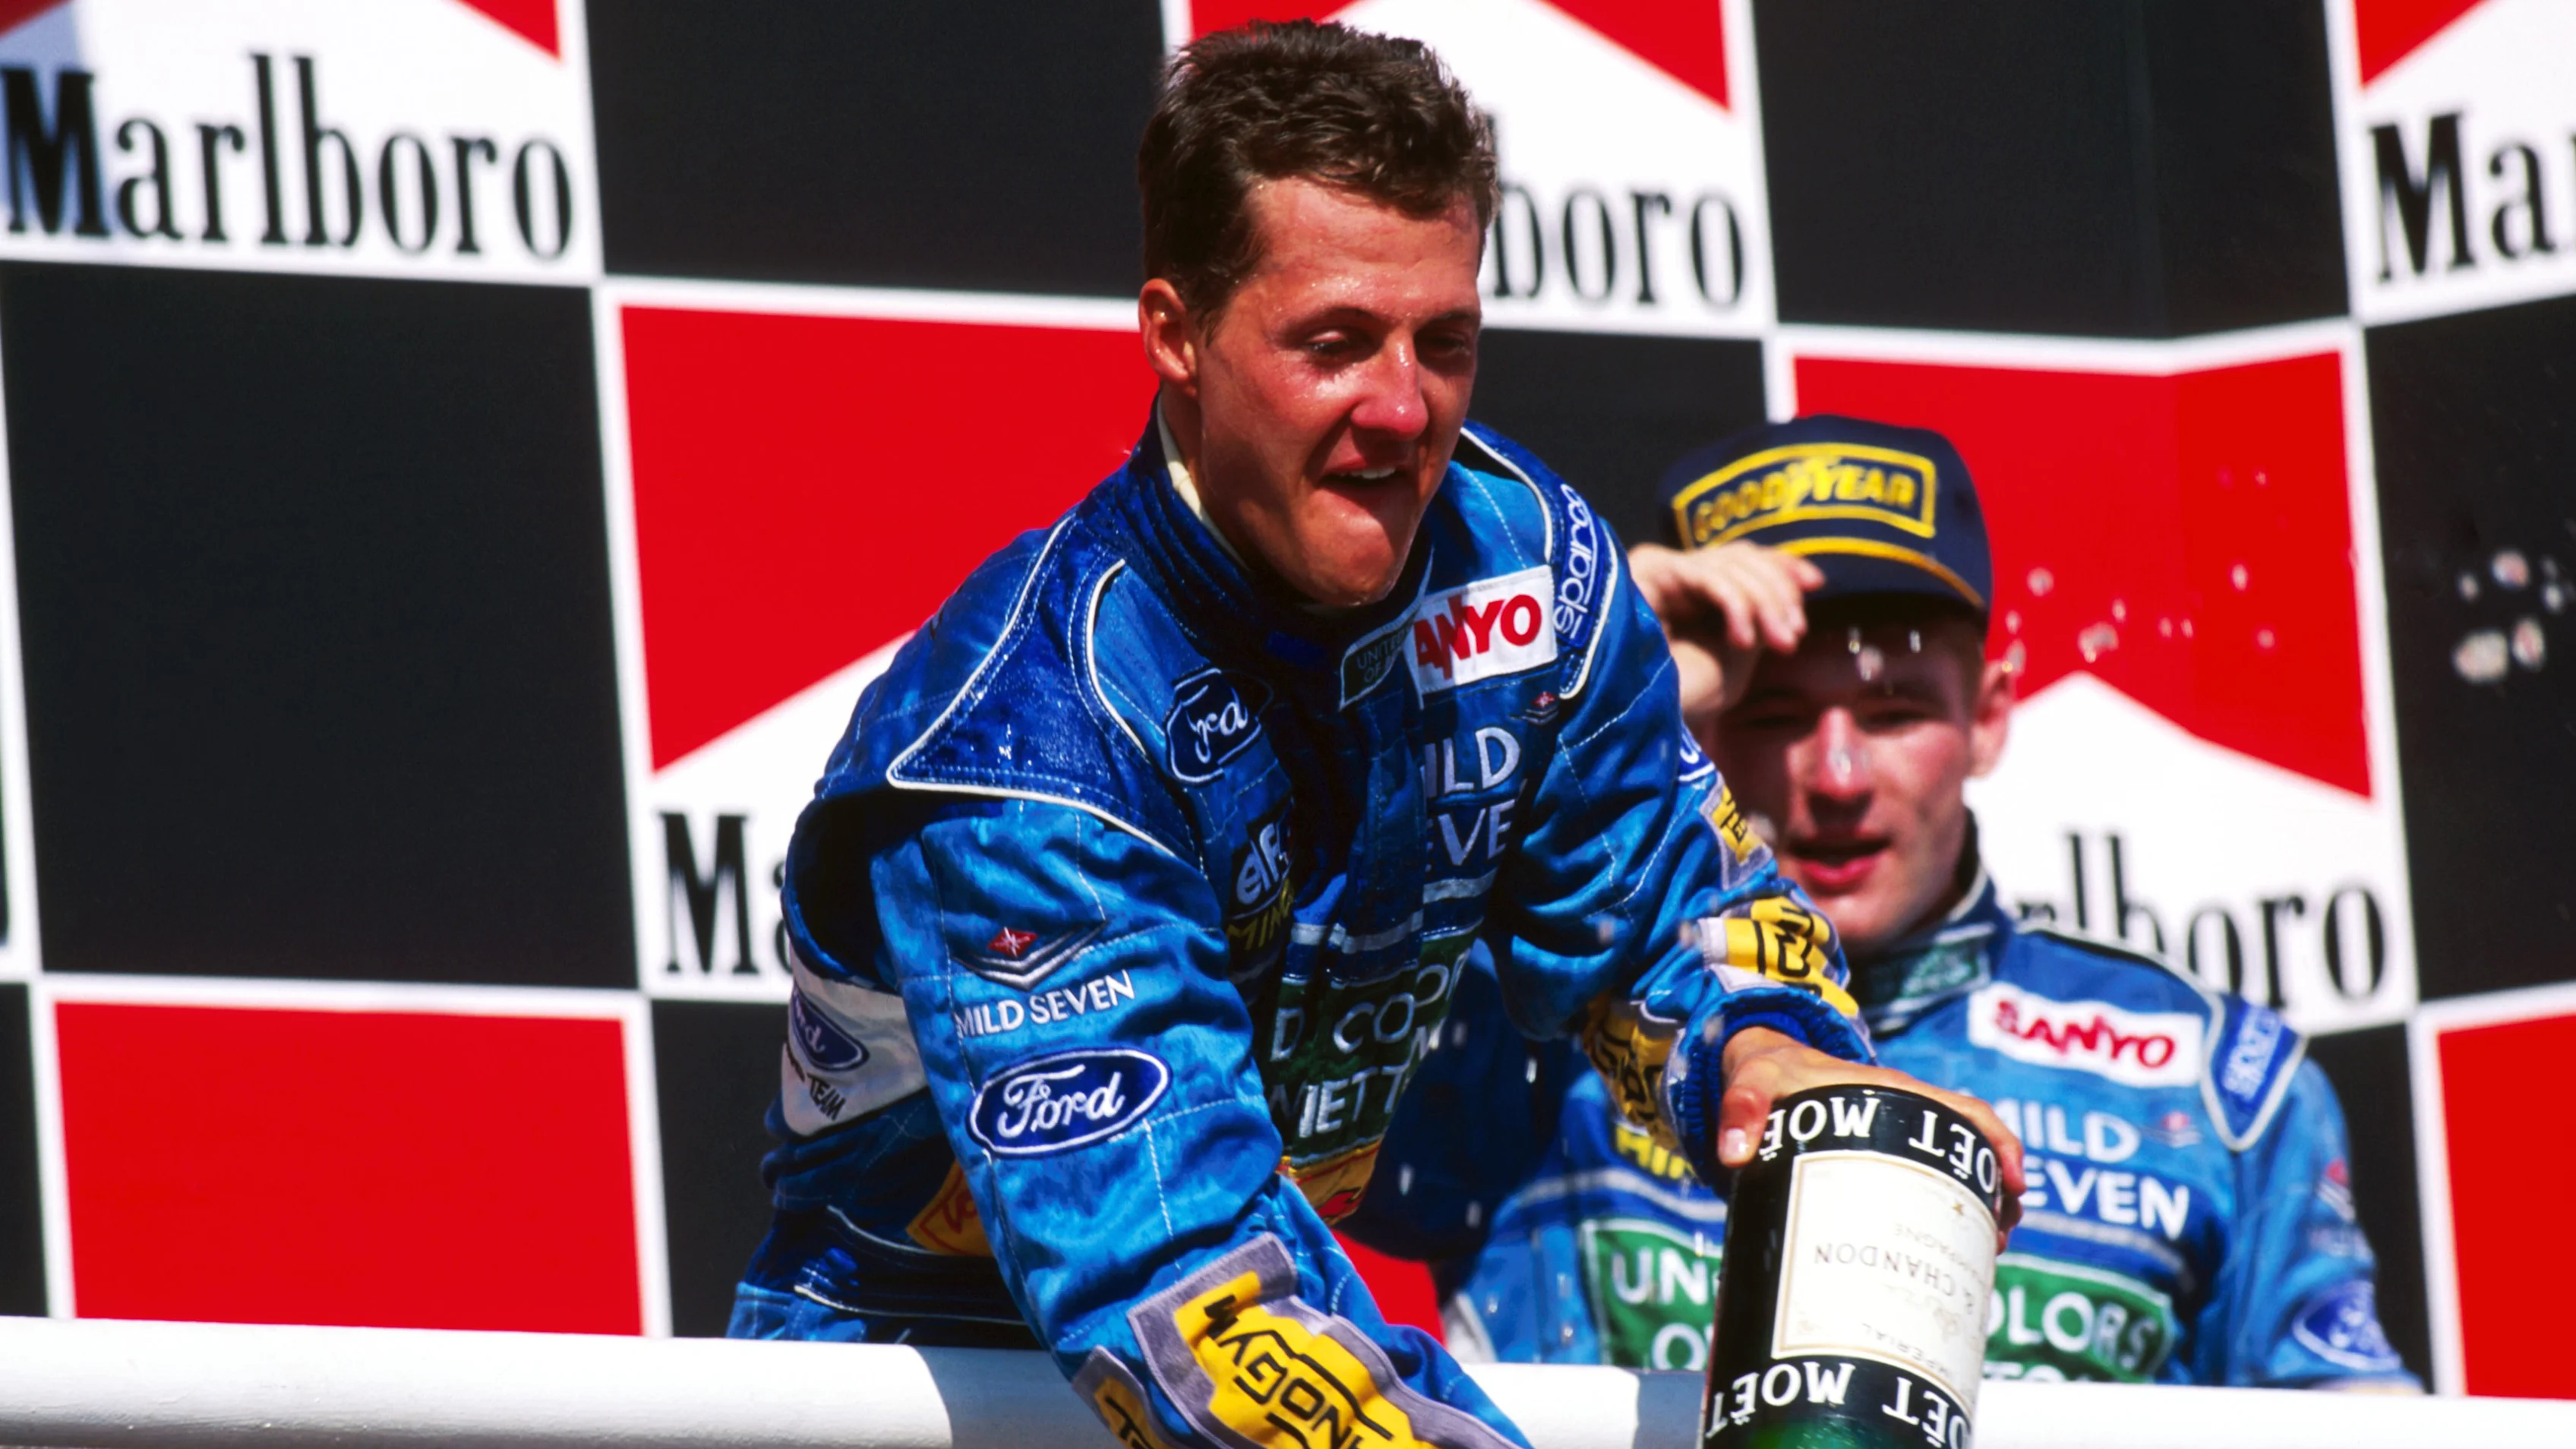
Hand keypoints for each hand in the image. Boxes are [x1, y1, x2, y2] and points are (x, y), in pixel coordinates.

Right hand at [1626, 543, 1823, 725]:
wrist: (1646, 724)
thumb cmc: (1686, 699)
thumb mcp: (1737, 655)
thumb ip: (1758, 617)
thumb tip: (1792, 586)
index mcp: (1694, 591)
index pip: (1742, 559)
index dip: (1782, 564)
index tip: (1816, 582)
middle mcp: (1675, 574)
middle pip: (1741, 556)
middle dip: (1779, 592)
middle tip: (1794, 635)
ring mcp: (1660, 570)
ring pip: (1729, 564)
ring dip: (1764, 603)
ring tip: (1781, 644)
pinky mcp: (1648, 572)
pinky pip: (1707, 576)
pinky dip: (1735, 604)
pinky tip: (1742, 639)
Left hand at [1718, 1026, 2026, 1242]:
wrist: (1757, 1068)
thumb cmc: (1763, 1072)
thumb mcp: (1750, 1081)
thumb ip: (1738, 1109)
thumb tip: (1732, 1153)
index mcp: (1889, 1091)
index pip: (1964, 1110)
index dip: (1996, 1142)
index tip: (2014, 1182)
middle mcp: (1901, 1115)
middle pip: (1970, 1150)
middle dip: (1994, 1191)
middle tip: (2000, 1238)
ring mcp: (1893, 1138)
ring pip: (1952, 1170)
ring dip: (1976, 1204)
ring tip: (1987, 1249)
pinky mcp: (1878, 1159)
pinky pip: (1924, 1181)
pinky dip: (1943, 1210)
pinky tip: (1944, 1249)